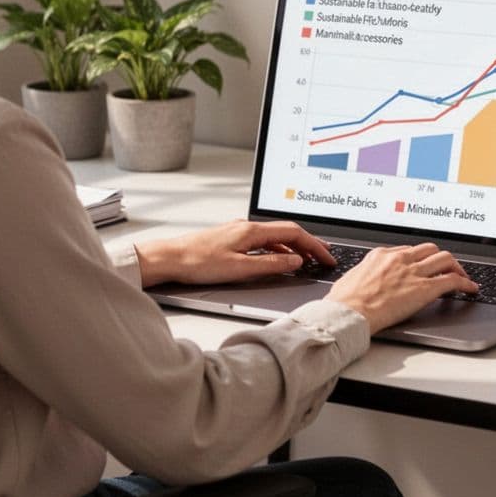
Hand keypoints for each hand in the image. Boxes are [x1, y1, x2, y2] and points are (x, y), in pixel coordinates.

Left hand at [134, 220, 335, 287]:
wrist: (168, 259)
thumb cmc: (197, 263)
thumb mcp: (240, 269)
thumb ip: (271, 265)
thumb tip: (295, 262)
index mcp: (252, 231)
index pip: (294, 233)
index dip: (314, 246)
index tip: (327, 257)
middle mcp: (247, 226)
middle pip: (287, 232)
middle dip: (309, 244)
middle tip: (324, 258)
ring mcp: (238, 231)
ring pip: (275, 236)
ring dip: (294, 247)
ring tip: (307, 260)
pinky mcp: (231, 238)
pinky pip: (262, 241)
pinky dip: (277, 250)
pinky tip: (278, 260)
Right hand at [324, 243, 478, 333]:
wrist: (348, 312)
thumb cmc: (343, 302)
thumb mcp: (350, 279)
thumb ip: (363, 276)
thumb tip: (361, 281)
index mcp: (381, 255)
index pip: (408, 250)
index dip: (420, 258)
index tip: (424, 265)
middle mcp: (400, 260)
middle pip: (430, 249)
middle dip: (440, 258)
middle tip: (447, 268)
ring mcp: (413, 273)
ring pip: (445, 259)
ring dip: (457, 267)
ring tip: (462, 276)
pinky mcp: (424, 289)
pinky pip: (452, 280)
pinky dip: (465, 283)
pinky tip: (470, 289)